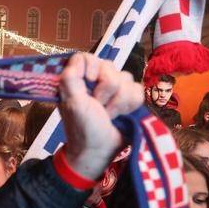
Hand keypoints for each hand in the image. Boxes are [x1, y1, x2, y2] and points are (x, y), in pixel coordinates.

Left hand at [59, 53, 142, 179]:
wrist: (101, 150)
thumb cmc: (83, 128)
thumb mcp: (71, 103)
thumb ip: (70, 78)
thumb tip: (78, 59)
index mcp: (77, 79)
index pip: (87, 57)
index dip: (92, 68)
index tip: (89, 82)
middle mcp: (94, 80)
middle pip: (109, 66)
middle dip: (106, 90)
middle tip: (98, 107)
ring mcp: (113, 88)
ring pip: (126, 78)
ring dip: (118, 101)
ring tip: (109, 114)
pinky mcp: (129, 97)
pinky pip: (138, 89)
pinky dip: (130, 104)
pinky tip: (121, 115)